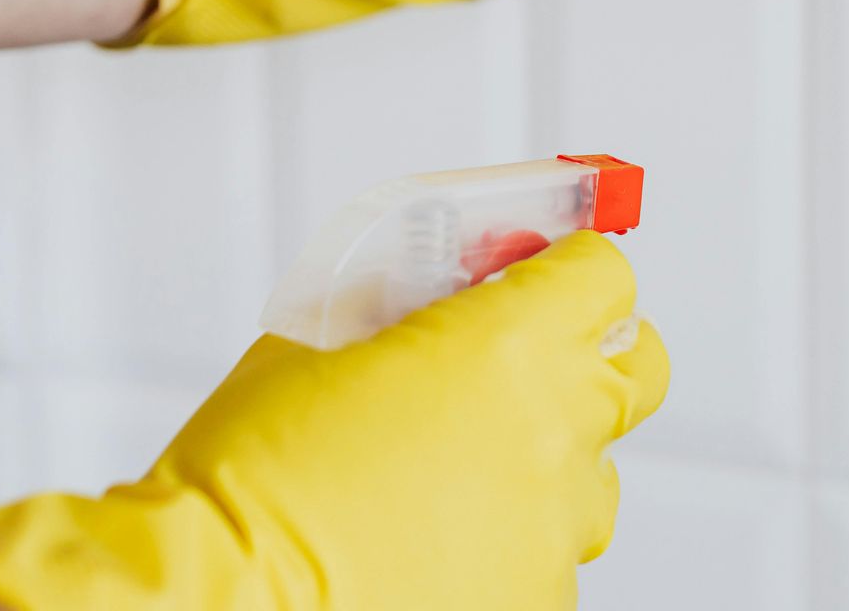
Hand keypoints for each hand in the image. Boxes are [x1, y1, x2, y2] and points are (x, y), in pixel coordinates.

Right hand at [0, 232, 668, 609]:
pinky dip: (506, 543)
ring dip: (545, 462)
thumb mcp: (319, 346)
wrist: (211, 603)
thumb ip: (402, 315)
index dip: (570, 270)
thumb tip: (433, 305)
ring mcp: (554, 529)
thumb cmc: (249, 479)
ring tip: (453, 478)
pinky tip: (430, 548)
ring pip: (592, 476)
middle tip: (522, 364)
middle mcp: (556, 434)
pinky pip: (547, 556)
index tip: (543, 273)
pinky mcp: (536, 601)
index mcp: (511, 347)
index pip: (604, 275)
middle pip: (636, 368)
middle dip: (589, 355)